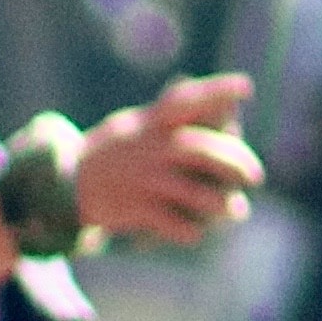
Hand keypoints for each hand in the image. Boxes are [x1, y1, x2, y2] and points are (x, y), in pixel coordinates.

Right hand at [75, 75, 264, 248]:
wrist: (66, 184)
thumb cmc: (114, 152)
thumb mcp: (136, 125)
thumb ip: (175, 119)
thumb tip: (228, 111)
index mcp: (151, 123)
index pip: (186, 100)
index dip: (217, 91)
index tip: (247, 88)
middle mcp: (149, 147)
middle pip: (199, 150)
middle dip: (234, 162)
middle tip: (256, 176)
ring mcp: (142, 178)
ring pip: (191, 191)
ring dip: (220, 204)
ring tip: (237, 211)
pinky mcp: (133, 208)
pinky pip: (170, 222)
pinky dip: (189, 229)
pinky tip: (198, 232)